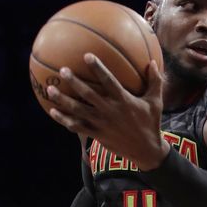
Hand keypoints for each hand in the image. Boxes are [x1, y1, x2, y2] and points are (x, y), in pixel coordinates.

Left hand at [45, 54, 168, 169]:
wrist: (146, 151)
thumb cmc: (151, 123)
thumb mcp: (156, 103)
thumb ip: (155, 82)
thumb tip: (153, 62)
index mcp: (124, 101)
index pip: (109, 81)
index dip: (98, 68)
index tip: (87, 56)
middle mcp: (110, 111)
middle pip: (88, 94)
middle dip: (74, 82)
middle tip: (63, 70)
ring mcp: (101, 124)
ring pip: (78, 110)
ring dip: (63, 100)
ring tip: (50, 89)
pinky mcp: (97, 134)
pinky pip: (77, 126)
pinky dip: (64, 120)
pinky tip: (53, 112)